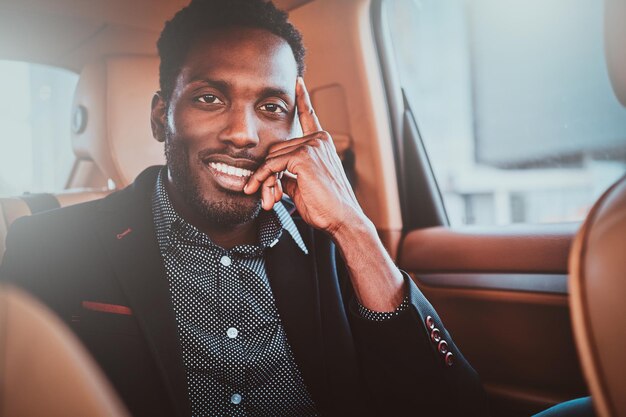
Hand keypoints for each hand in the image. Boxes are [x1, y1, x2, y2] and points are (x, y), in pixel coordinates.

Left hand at [243, 77, 363, 235]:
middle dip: (267, 172)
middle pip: (277, 147)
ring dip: (264, 179)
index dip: (301, 98)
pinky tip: (267, 193)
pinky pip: (272, 164)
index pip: (308, 116)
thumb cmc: (327, 207)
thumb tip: (272, 176)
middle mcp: (319, 139)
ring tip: (268, 199)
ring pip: (272, 157)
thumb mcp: (303, 186)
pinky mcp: (304, 156)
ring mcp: (312, 146)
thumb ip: (288, 174)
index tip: (297, 82)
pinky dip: (263, 179)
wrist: (343, 219)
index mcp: (321, 143)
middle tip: (265, 195)